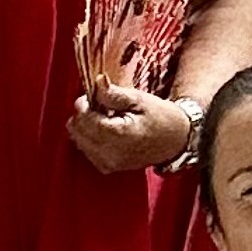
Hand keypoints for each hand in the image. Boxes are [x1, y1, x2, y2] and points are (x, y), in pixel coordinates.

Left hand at [68, 84, 195, 177]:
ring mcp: (108, 164)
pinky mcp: (106, 167)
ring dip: (86, 125)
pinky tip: (106, 130)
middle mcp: (110, 154)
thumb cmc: (160, 117)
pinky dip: (90, 136)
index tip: (95, 95)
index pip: (85, 120)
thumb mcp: (139, 99)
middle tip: (102, 105)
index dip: (85, 104)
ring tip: (106, 117)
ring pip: (78, 140)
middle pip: (77, 131)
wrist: (174, 141)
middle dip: (84, 114)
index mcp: (120, 136)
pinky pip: (85, 149)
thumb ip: (114, 94)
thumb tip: (96, 83)